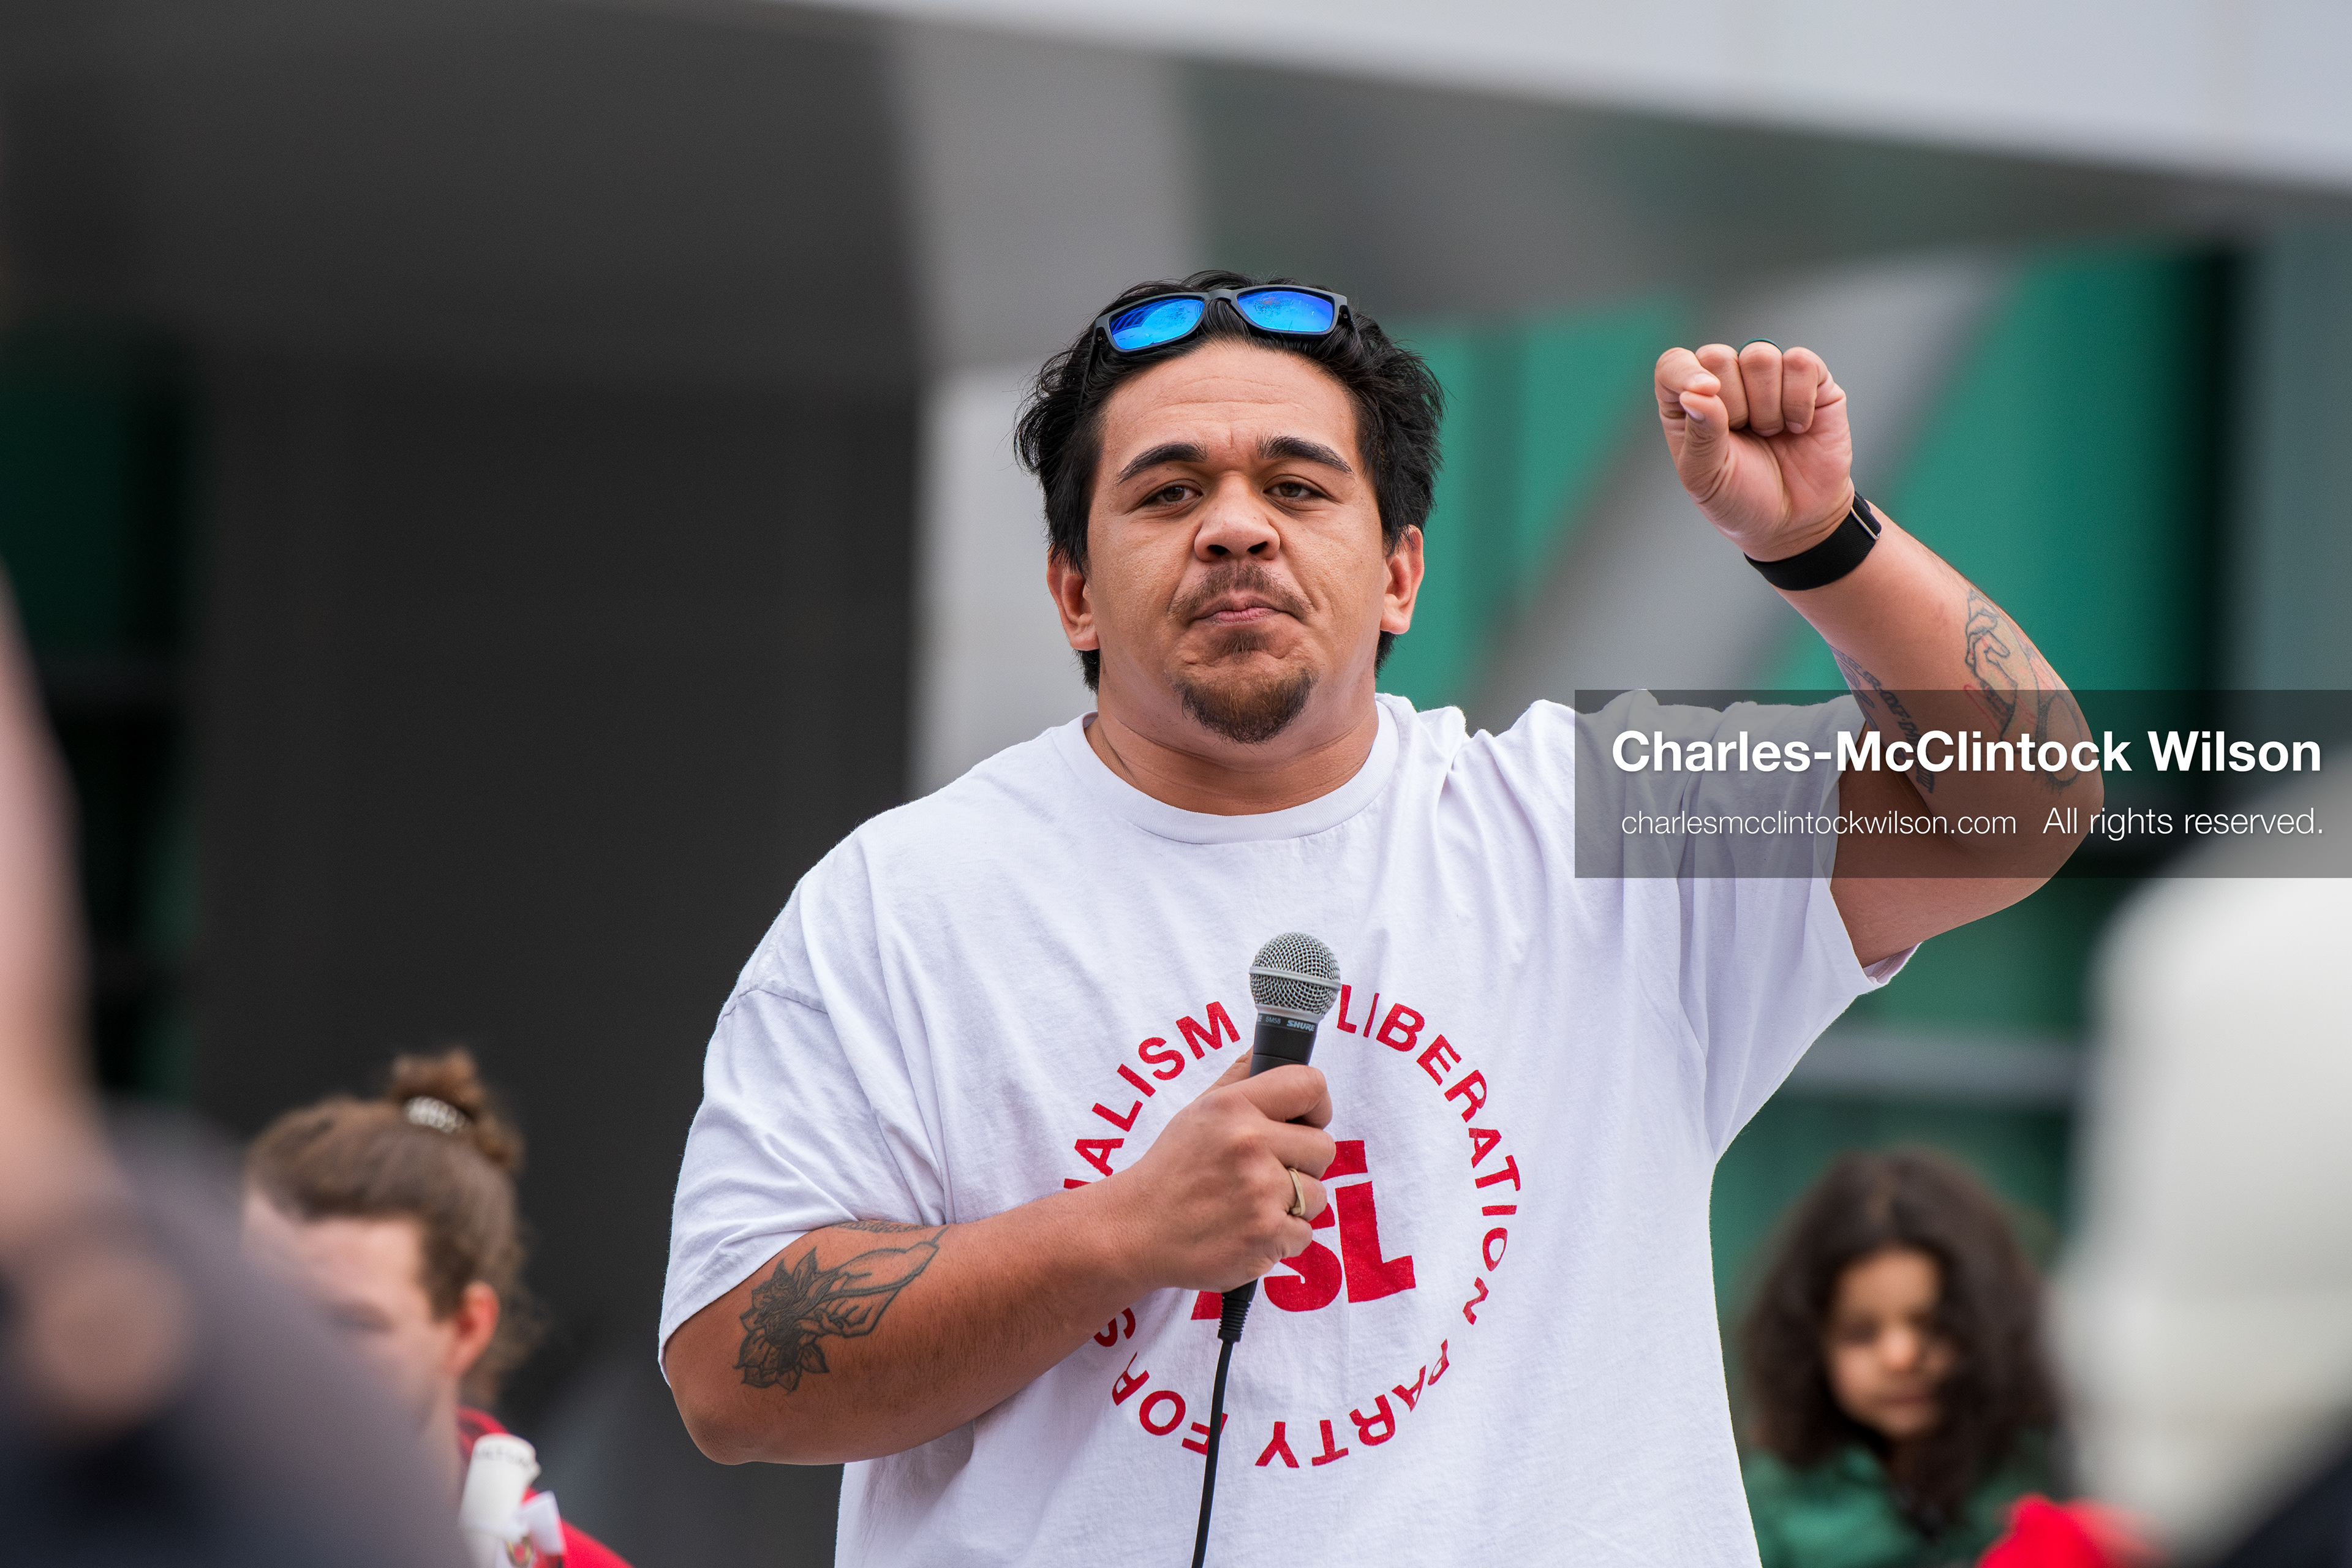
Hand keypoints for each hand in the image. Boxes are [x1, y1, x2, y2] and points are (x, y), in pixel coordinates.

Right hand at [1103, 1055, 1334, 1293]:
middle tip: (1267, 1172)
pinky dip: (1281, 1238)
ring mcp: (1259, 1192)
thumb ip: (1240, 1078)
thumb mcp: (1198, 1111)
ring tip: (1252, 1204)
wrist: (1135, 1231)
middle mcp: (1249, 1143)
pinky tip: (1247, 1230)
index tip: (1306, 1121)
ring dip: (1293, 1204)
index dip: (1317, 1105)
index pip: (1310, 1085)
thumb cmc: (1171, 1170)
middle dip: (1302, 1163)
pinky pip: (1305, 1233)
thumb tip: (1266, 1046)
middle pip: (1323, 1146)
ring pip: (1318, 1194)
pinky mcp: (1265, 1235)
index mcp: (1233, 1106)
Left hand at [1654, 342, 1855, 560]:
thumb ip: (1700, 434)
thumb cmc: (1741, 498)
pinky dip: (1798, 400)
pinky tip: (1797, 426)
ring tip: (1770, 433)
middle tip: (1744, 436)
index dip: (1685, 372)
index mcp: (1688, 403)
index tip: (1706, 394)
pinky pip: (1801, 362)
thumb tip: (1696, 392)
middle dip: (1732, 404)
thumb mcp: (1707, 477)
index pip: (1674, 364)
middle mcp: (1725, 382)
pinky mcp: (1809, 379)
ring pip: (1760, 356)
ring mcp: (1767, 377)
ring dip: (1766, 406)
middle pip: (1717, 357)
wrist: (1795, 520)